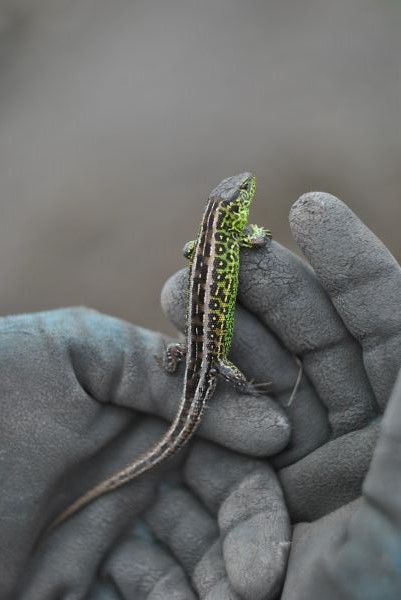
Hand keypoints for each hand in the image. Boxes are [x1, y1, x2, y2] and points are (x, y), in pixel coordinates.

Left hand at [0, 308, 289, 598]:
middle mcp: (143, 478)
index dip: (255, 499)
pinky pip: (137, 599)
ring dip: (212, 589)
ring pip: (187, 569)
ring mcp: (109, 534)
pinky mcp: (75, 580)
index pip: (231, 461)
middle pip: (219, 522)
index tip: (265, 544)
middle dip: (245, 553)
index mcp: (154, 420)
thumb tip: (272, 425)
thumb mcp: (88, 353)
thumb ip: (168, 376)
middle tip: (253, 585)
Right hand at [162, 191, 400, 597]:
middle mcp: (362, 436)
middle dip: (273, 287)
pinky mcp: (257, 483)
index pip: (388, 323)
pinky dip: (204, 378)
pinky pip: (229, 416)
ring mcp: (308, 457)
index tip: (307, 207)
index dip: (353, 264)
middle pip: (319, 338)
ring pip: (268, 368)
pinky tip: (174, 348)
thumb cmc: (373, 598)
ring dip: (227, 323)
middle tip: (225, 248)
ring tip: (180, 286)